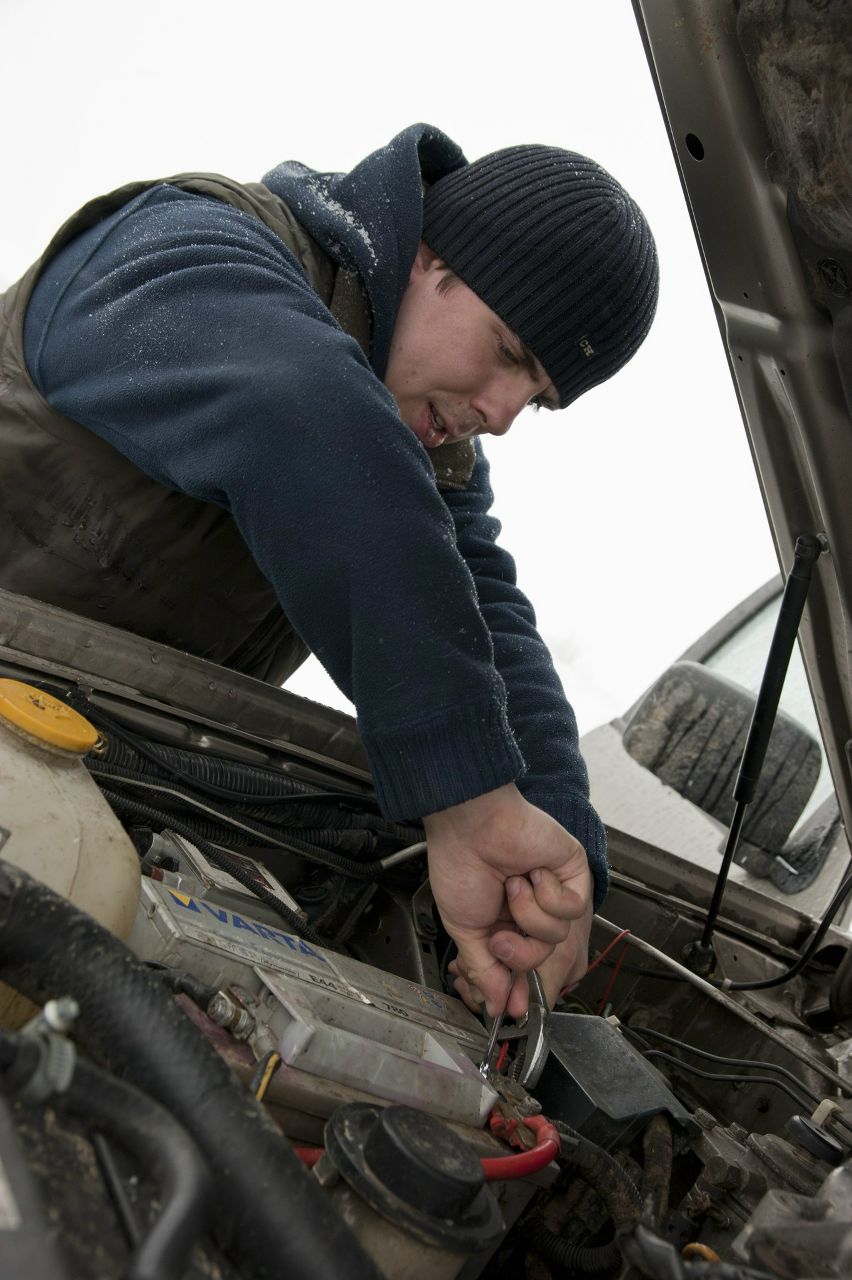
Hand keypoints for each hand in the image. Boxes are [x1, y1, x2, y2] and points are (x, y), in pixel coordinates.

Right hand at [423, 783, 591, 1017]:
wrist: (469, 824)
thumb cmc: (459, 864)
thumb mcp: (465, 929)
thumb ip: (485, 970)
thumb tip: (497, 1005)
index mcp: (503, 921)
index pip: (520, 966)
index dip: (518, 987)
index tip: (513, 1008)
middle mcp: (530, 909)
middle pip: (541, 958)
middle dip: (520, 954)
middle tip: (499, 937)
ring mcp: (552, 891)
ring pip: (557, 936)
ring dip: (529, 914)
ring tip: (512, 886)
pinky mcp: (572, 873)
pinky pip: (574, 909)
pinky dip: (548, 895)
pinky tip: (532, 873)